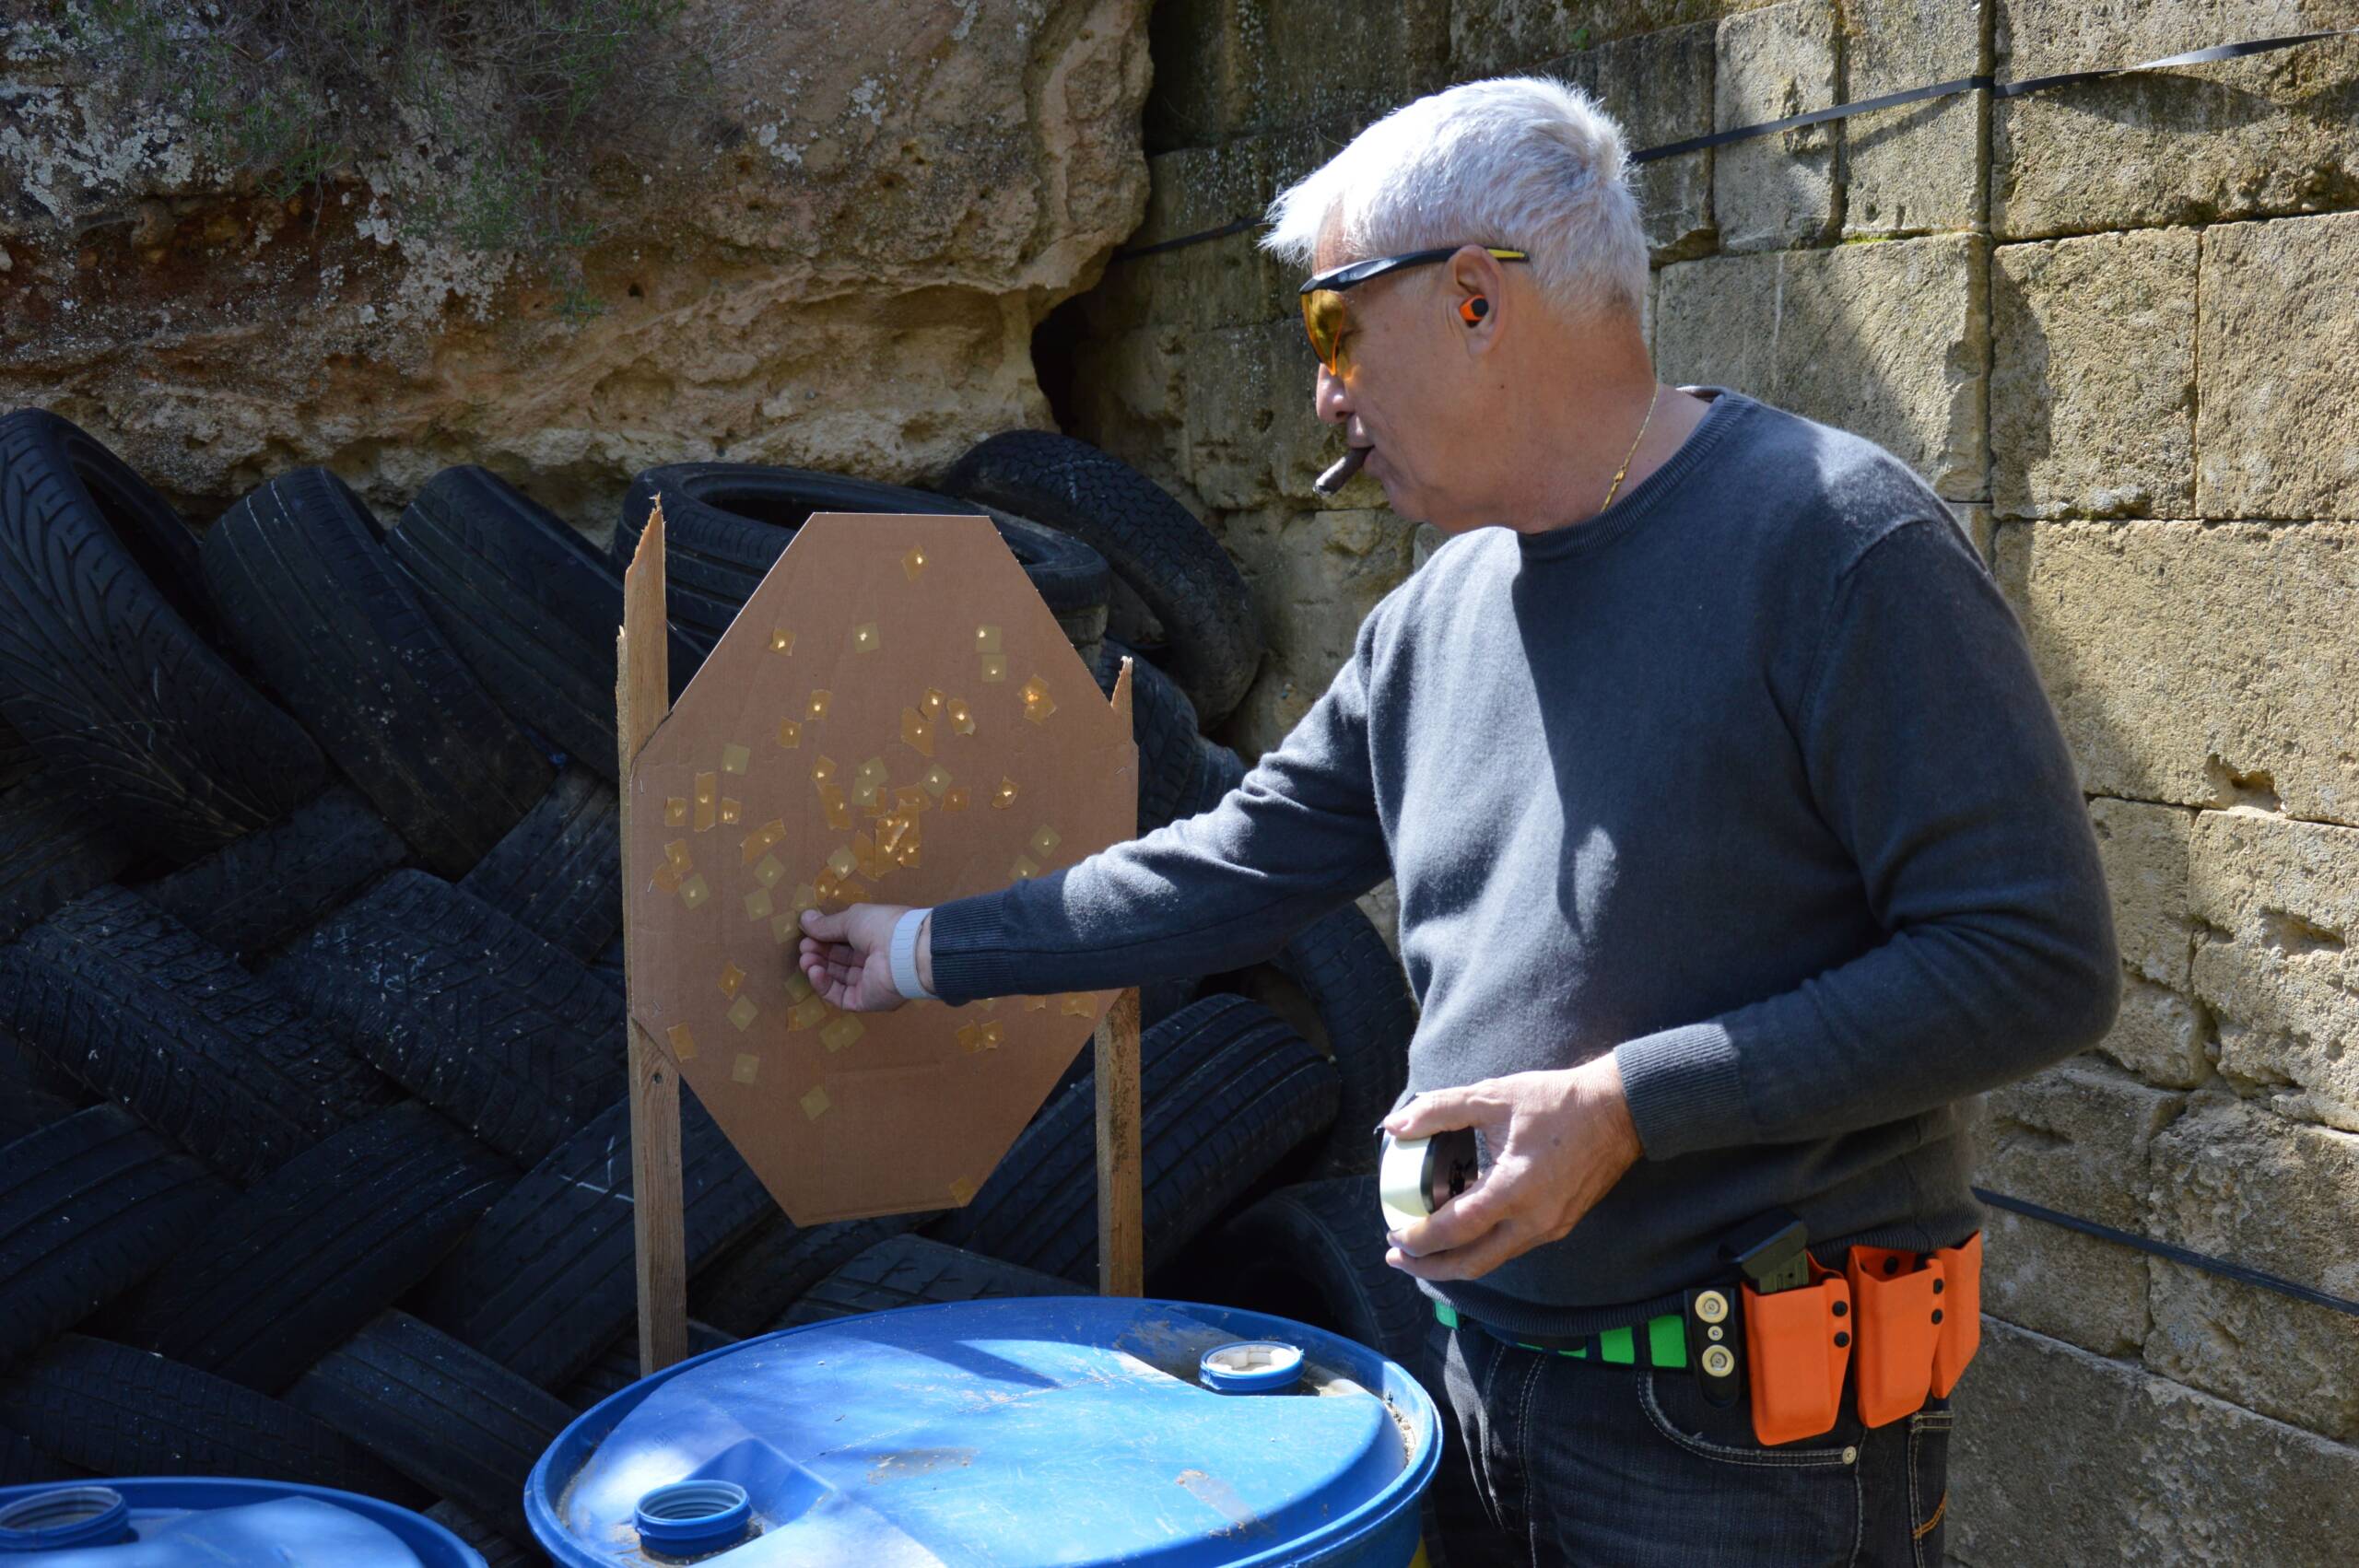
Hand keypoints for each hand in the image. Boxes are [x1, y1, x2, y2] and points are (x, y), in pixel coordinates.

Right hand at [795, 903, 914, 1012]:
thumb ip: (827, 924)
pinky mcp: (864, 1001)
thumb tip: (804, 919)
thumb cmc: (883, 927)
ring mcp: (868, 982)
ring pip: (836, 978)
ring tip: (806, 959)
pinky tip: (814, 972)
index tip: (807, 933)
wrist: (905, 952)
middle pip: (839, 959)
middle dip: (818, 953)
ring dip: (818, 968)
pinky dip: (824, 985)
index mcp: (874, 937)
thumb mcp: (852, 918)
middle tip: (804, 947)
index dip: (824, 937)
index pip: (844, 940)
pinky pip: (839, 995)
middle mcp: (872, 960)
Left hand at [1379, 1056, 1642, 1281]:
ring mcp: (1551, 1227)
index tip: (1393, 1234)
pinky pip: (1512, 1247)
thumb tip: (1395, 1126)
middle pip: (1472, 1263)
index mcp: (1515, 1189)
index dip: (1420, 1238)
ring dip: (1455, 1261)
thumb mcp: (1493, 1095)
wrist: (1619, 1110)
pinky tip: (1463, 1231)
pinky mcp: (1560, 1225)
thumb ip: (1439, 1110)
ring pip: (1493, 1260)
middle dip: (1430, 1267)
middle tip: (1397, 1257)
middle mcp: (1534, 1219)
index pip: (1456, 1229)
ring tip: (1423, 1250)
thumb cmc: (1557, 1100)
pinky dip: (1482, 1247)